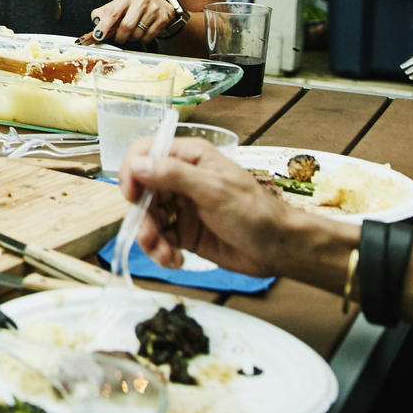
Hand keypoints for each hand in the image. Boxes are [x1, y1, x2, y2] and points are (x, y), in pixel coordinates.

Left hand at [85, 0, 179, 45]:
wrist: (159, 4)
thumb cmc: (133, 7)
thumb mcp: (118, 6)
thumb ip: (104, 13)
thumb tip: (95, 22)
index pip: (112, 13)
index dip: (104, 26)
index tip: (98, 36)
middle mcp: (140, 0)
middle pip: (126, 26)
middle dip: (120, 37)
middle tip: (119, 37)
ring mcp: (153, 10)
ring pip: (137, 34)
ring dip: (131, 38)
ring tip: (133, 30)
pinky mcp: (162, 19)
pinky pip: (147, 38)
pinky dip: (142, 39)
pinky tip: (143, 31)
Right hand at [119, 136, 304, 277]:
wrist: (280, 249)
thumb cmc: (256, 213)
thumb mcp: (214, 190)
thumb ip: (174, 175)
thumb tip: (138, 164)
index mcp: (190, 158)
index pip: (146, 152)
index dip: (133, 171)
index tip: (132, 195)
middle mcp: (181, 179)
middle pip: (142, 191)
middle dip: (142, 216)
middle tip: (149, 236)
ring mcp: (181, 206)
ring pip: (147, 218)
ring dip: (150, 239)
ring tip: (166, 255)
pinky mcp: (184, 232)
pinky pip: (159, 239)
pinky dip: (161, 252)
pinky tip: (175, 260)